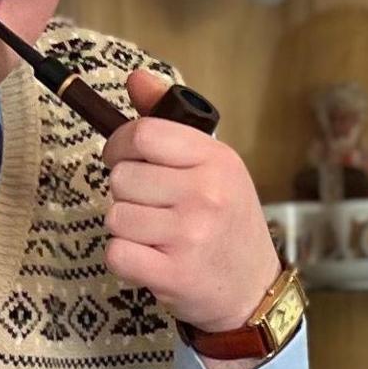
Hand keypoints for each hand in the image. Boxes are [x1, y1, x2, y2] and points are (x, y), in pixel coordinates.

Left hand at [100, 69, 279, 338]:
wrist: (252, 290)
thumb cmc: (226, 223)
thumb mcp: (212, 165)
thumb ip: (168, 122)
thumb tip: (136, 78)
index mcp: (216, 160)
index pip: (143, 134)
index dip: (120, 146)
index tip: (125, 160)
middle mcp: (205, 194)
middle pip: (122, 178)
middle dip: (127, 194)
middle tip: (153, 209)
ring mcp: (189, 236)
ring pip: (115, 216)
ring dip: (126, 229)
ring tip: (156, 236)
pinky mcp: (174, 274)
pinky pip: (116, 253)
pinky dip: (124, 259)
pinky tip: (150, 259)